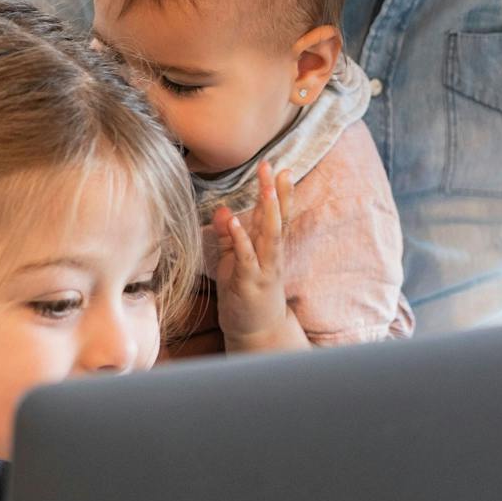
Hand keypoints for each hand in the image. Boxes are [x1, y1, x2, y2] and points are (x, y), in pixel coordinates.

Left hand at [211, 161, 305, 351]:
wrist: (258, 333)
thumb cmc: (247, 294)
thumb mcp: (236, 261)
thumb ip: (229, 236)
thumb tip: (224, 210)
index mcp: (268, 248)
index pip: (276, 215)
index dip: (277, 191)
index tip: (278, 167)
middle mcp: (271, 255)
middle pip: (277, 219)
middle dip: (276, 193)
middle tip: (275, 167)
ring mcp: (263, 269)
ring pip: (270, 236)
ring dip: (269, 211)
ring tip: (266, 189)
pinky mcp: (250, 283)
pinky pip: (247, 258)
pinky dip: (241, 239)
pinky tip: (236, 222)